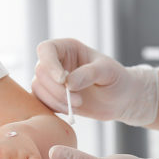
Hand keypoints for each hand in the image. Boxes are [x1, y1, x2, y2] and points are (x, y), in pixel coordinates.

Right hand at [32, 38, 158, 125]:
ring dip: (55, 99)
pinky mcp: (52, 96)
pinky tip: (71, 111)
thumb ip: (89, 73)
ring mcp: (53, 80)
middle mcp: (57, 62)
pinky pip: (41, 101)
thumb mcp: (108, 71)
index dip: (49, 64)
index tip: (63, 80)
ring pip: (38, 87)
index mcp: (68, 48)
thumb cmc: (117, 79)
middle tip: (79, 100)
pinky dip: (53, 107)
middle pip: (40, 71)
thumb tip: (68, 83)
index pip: (46, 49)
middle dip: (57, 88)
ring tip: (78, 105)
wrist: (121, 99)